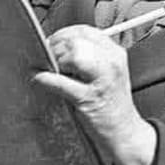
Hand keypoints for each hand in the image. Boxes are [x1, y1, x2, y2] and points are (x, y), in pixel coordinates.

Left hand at [33, 24, 156, 164]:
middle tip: (48, 57)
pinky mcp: (89, 99)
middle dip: (56, 47)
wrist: (124, 133)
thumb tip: (55, 45)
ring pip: (74, 55)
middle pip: (76, 40)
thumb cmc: (110, 103)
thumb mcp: (106, 72)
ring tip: (52, 70)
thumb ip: (87, 55)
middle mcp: (111, 63)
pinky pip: (62, 83)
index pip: (83, 30)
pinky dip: (46, 79)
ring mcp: (102, 81)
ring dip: (56, 60)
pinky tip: (39, 79)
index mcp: (115, 53)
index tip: (53, 42)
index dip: (63, 34)